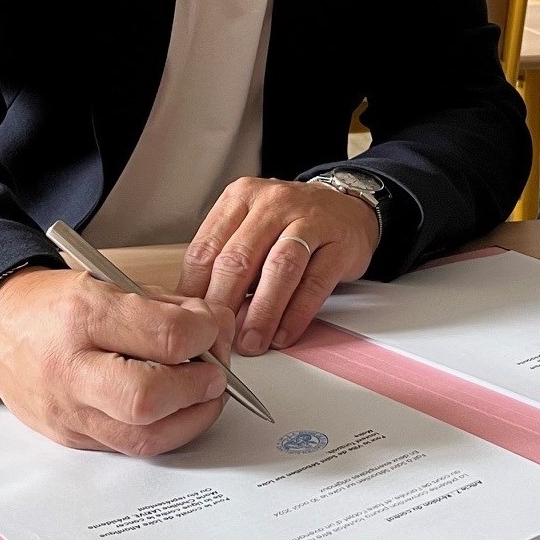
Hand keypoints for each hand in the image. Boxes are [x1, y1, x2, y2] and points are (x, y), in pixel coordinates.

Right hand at [0, 266, 232, 455]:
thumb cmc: (56, 303)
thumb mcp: (111, 282)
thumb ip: (168, 307)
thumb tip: (216, 329)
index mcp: (83, 315)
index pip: (164, 337)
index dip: (205, 334)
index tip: (212, 329)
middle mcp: (70, 369)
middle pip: (149, 399)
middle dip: (198, 387)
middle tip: (214, 372)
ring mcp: (67, 412)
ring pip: (144, 438)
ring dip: (191, 418)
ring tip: (203, 395)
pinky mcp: (71, 439)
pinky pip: (129, 449)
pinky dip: (164, 431)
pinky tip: (175, 410)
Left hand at [177, 177, 378, 356]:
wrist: (348, 209)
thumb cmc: (291, 223)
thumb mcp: (251, 227)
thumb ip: (226, 260)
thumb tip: (202, 311)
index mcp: (240, 197)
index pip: (205, 247)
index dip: (194, 290)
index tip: (191, 321)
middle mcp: (273, 203)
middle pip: (239, 258)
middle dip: (224, 304)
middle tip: (217, 337)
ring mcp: (309, 220)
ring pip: (278, 268)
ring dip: (261, 312)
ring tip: (251, 342)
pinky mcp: (339, 243)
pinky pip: (314, 283)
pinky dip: (296, 314)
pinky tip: (283, 335)